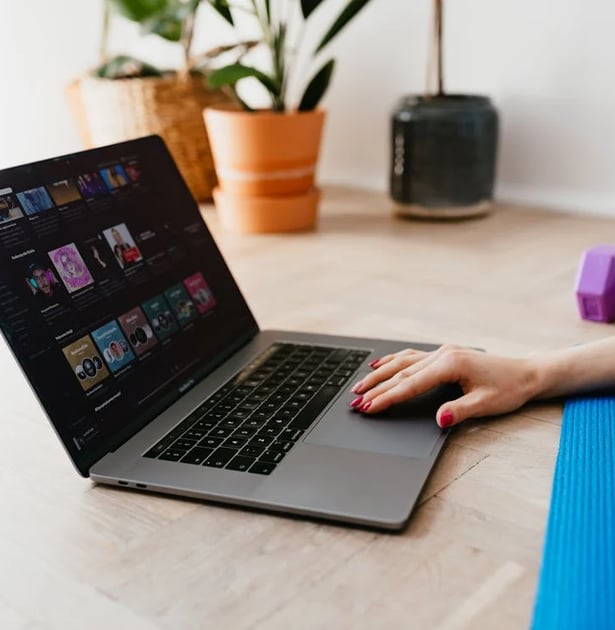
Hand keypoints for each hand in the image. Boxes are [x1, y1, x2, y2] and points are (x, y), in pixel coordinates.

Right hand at [350, 345, 539, 426]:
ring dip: (379, 374)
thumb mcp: (487, 404)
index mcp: (450, 364)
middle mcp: (443, 354)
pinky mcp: (445, 354)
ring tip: (359, 385)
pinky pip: (412, 356)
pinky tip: (380, 364)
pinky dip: (393, 361)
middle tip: (355, 401)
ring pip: (402, 362)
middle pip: (401, 372)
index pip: (410, 385)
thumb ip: (460, 410)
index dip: (387, 398)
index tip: (369, 407)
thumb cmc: (509, 389)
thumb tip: (438, 419)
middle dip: (376, 388)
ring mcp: (442, 352)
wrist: (527, 373)